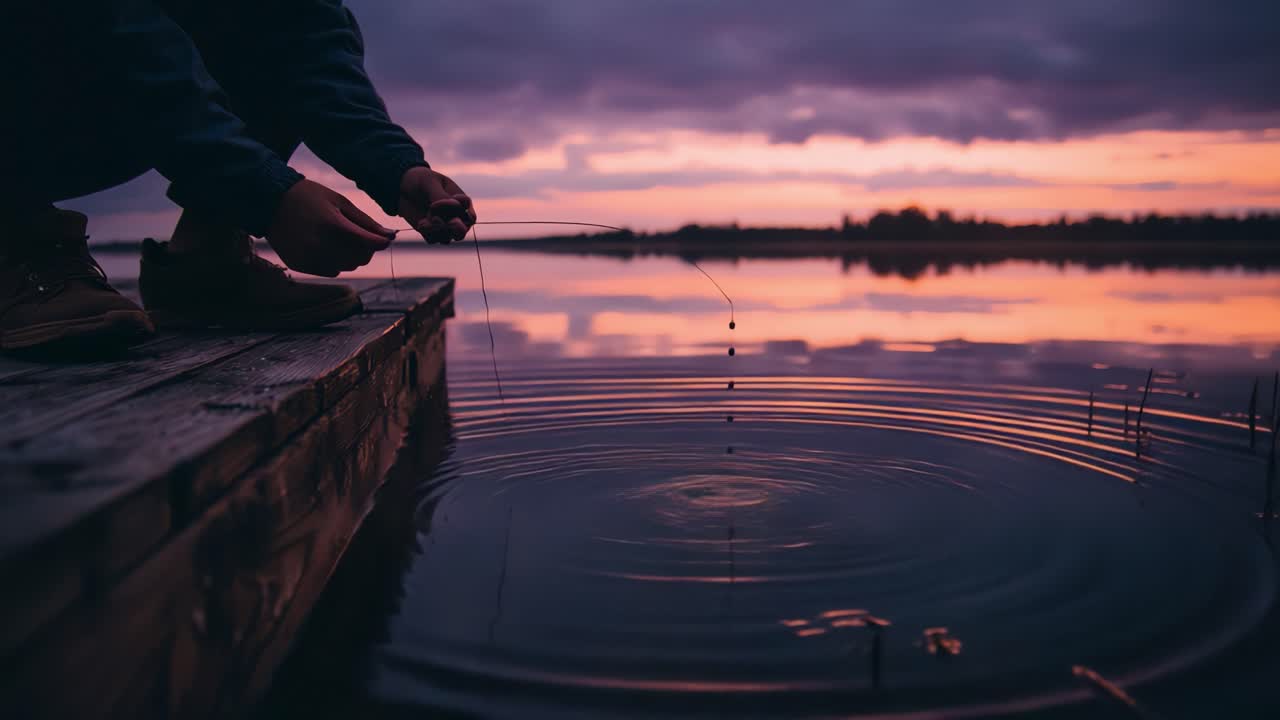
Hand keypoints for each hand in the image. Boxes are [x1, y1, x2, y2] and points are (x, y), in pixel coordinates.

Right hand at [267, 179, 392, 276]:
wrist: (269, 201)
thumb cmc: (308, 197)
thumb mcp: (339, 202)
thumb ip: (365, 222)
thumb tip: (390, 236)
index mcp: (334, 226)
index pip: (370, 244)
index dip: (381, 241)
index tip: (384, 237)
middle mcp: (321, 246)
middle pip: (362, 259)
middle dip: (366, 248)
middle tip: (359, 235)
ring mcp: (310, 258)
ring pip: (348, 267)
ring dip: (351, 256)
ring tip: (340, 238)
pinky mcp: (301, 266)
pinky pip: (331, 271)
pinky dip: (335, 262)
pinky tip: (326, 245)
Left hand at [397, 166, 475, 243]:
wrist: (400, 186)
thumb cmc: (420, 180)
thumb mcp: (430, 183)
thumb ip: (441, 197)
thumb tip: (453, 212)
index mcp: (461, 203)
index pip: (470, 216)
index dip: (464, 214)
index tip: (449, 199)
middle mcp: (454, 216)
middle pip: (462, 232)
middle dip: (455, 229)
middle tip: (444, 221)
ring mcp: (442, 225)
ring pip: (447, 238)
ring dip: (436, 230)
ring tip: (425, 220)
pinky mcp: (429, 231)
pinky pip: (433, 239)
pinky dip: (427, 232)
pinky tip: (420, 222)